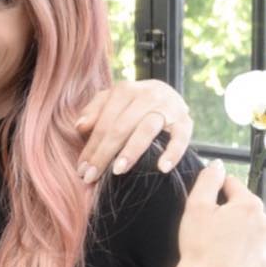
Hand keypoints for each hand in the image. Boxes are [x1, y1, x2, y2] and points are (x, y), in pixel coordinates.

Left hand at [74, 80, 192, 182]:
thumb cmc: (132, 104)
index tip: (81, 169)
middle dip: (104, 154)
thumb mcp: (111, 102)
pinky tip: (162, 168)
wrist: (170, 96)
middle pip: (121, 127)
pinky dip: (173, 153)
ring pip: (146, 129)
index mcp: (125, 90)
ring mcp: (168, 107)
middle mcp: (147, 95)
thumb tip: (80, 127)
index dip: (91, 146)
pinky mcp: (186, 121)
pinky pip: (181, 138)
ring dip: (131, 152)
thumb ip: (94, 112)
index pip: (104, 121)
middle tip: (92, 176)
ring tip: (117, 171)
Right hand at [171, 160, 265, 266]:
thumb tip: (218, 165)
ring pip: (255, 229)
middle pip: (246, 207)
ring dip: (242, 231)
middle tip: (210, 229)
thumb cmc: (199, 245)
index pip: (232, 185)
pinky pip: (259, 251)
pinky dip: (248, 252)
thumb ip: (208, 180)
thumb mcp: (195, 206)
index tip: (204, 203)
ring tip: (221, 245)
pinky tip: (231, 259)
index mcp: (250, 204)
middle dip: (231, 213)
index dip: (215, 191)